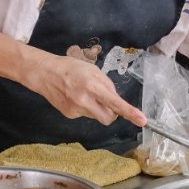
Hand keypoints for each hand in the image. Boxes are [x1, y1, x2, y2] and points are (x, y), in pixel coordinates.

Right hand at [27, 53, 145, 126]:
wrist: (45, 74)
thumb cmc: (70, 68)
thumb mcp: (93, 70)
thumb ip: (107, 85)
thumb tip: (115, 99)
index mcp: (92, 86)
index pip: (116, 103)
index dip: (130, 113)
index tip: (142, 121)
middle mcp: (84, 100)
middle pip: (109, 118)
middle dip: (113, 112)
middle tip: (106, 100)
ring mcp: (76, 110)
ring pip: (97, 116)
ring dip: (97, 108)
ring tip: (85, 93)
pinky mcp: (70, 115)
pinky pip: (86, 115)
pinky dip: (86, 108)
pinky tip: (76, 97)